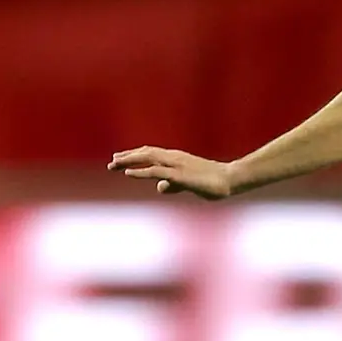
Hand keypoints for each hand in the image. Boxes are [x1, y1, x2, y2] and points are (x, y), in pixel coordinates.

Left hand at [107, 147, 236, 199]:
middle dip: (127, 157)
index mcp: (177, 158)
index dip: (135, 155)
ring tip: (113, 164)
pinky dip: (140, 171)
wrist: (230, 180)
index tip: (119, 158)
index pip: (151, 152)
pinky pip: (156, 171)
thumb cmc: (212, 182)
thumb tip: (159, 187)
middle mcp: (174, 157)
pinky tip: (127, 173)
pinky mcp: (179, 174)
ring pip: (148, 158)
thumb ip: (173, 184)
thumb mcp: (188, 183)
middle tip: (111, 162)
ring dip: (129, 161)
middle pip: (146, 153)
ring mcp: (176, 164)